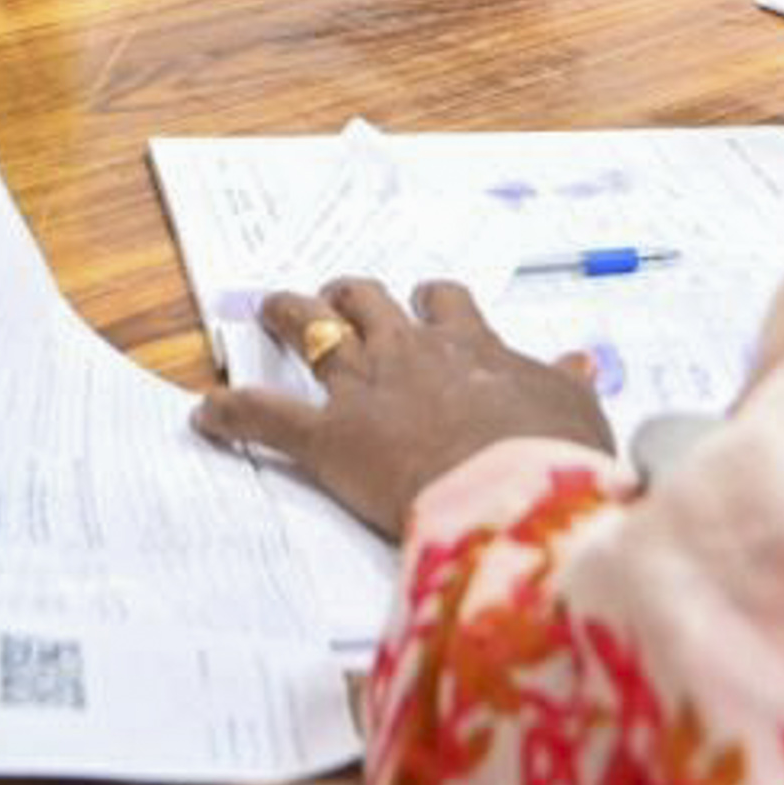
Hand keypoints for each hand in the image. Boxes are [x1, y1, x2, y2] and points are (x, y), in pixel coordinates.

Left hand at [190, 278, 613, 538]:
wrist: (511, 489)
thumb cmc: (550, 454)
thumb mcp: (575, 412)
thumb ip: (565, 383)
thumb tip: (576, 360)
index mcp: (469, 346)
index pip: (444, 304)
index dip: (429, 302)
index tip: (425, 304)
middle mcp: (408, 353)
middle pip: (368, 301)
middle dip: (349, 295)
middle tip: (339, 297)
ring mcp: (363, 389)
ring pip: (312, 332)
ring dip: (288, 316)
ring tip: (269, 309)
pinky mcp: (328, 436)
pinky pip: (268, 416)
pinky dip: (233, 412)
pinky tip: (206, 412)